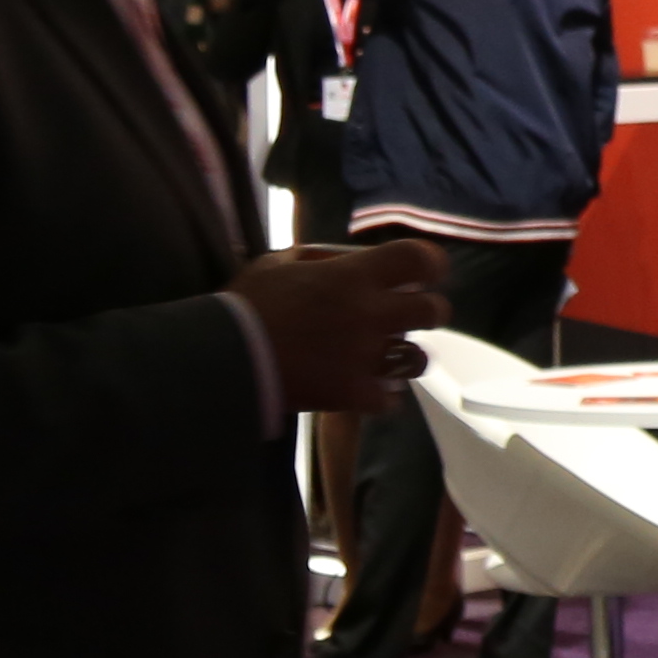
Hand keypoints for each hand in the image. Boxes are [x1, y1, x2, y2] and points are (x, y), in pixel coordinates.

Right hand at [229, 239, 441, 412]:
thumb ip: (319, 259)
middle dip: (426, 312)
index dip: (431, 264)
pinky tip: (366, 389)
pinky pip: (390, 399)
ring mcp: (364, 357)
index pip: (420, 259)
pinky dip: (381, 396)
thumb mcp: (278, 263)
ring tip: (387, 358)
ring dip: (406, 357)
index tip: (426, 272)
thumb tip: (343, 261)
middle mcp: (369, 314)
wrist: (224, 357)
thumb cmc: (247, 304)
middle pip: (433, 311)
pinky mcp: (354, 395)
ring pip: (418, 359)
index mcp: (354, 276)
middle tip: (406, 317)